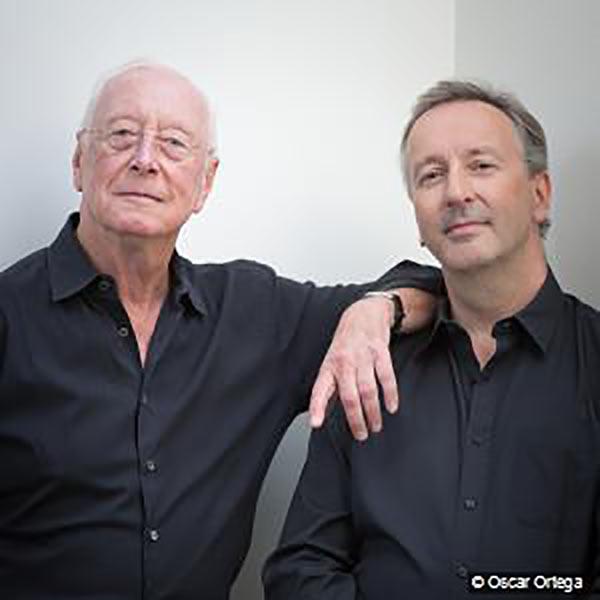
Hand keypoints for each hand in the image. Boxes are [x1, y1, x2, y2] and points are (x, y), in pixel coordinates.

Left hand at [309, 295, 397, 440]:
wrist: (363, 314)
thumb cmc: (345, 344)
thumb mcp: (332, 362)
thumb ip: (331, 386)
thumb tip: (326, 412)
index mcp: (329, 367)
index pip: (320, 390)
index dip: (317, 407)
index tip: (316, 424)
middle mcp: (344, 362)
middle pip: (349, 396)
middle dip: (356, 420)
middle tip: (361, 435)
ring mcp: (362, 356)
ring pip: (368, 390)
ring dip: (373, 412)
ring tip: (376, 426)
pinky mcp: (380, 352)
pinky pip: (386, 377)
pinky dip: (390, 395)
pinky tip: (391, 407)